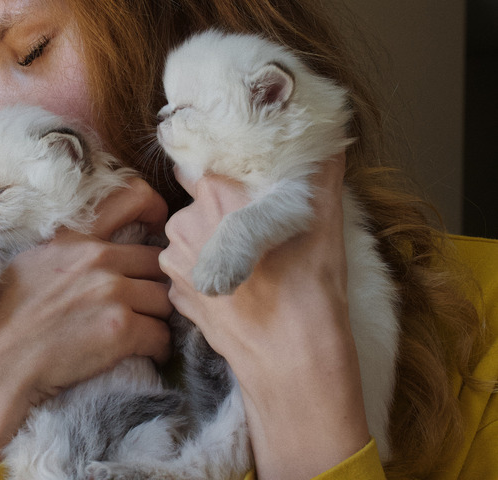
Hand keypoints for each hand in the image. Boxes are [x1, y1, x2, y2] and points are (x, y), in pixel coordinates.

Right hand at [0, 177, 172, 472]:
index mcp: (73, 237)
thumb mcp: (28, 263)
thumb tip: (96, 254)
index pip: (134, 199)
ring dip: (156, 318)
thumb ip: (66, 251)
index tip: (158, 231)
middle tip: (144, 305)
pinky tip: (141, 354)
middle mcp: (96, 257)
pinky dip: (156, 348)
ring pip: (163, 300)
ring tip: (140, 334)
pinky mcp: (120, 329)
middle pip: (156, 263)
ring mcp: (110, 292)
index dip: (156, 214)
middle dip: (153, 283)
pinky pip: (162, 336)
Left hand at [159, 155, 370, 478]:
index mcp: (216, 194)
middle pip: (199, 202)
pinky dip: (207, 272)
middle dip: (224, 212)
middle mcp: (185, 222)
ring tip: (249, 265)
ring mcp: (175, 261)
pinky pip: (189, 268)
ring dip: (212, 243)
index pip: (206, 164)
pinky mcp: (176, 292)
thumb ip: (319, 171)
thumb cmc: (309, 288)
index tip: (246, 190)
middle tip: (257, 234)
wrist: (290, 359)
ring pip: (191, 236)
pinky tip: (236, 287)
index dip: (227, 175)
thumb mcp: (324, 221)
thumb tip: (325, 140)